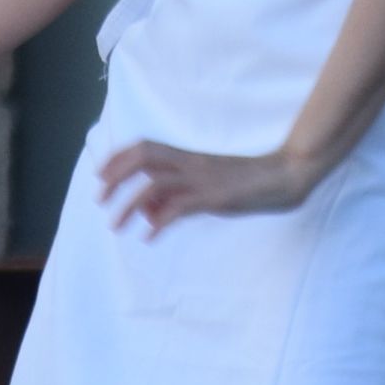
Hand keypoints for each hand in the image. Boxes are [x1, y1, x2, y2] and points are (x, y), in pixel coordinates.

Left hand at [97, 137, 315, 230]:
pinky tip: (149, 237)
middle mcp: (191, 164)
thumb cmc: (249, 180)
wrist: (285, 174)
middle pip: (143, 158)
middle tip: (100, 198)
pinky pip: (177, 209)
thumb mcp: (208, 184)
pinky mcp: (214, 198)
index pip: (145, 147)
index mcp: (189, 157)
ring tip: (115, 224)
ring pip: (153, 185)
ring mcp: (202, 180)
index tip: (101, 175)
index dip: (118, 158)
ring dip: (128, 205)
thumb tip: (147, 212)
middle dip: (115, 176)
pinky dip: (158, 223)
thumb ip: (177, 194)